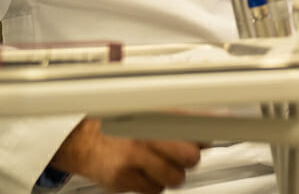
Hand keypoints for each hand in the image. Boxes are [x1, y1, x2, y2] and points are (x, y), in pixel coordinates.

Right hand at [50, 117, 202, 193]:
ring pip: (175, 177)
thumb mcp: (149, 112)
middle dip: (189, 158)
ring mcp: (133, 157)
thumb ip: (179, 120)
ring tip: (156, 163)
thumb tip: (208, 130)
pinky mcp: (123, 178)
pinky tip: (143, 173)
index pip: (194, 125)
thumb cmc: (118, 125)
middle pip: (191, 156)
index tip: (216, 135)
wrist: (82, 140)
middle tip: (179, 154)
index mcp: (154, 113)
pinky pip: (155, 190)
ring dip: (171, 174)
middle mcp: (145, 133)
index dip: (207, 135)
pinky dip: (153, 185)